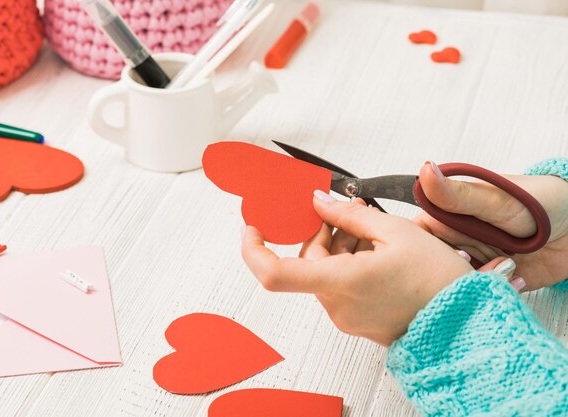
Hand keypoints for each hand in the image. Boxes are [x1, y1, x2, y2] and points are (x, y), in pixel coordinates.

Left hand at [241, 193, 472, 345]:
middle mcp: (336, 305)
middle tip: (349, 213)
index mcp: (340, 283)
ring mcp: (346, 316)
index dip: (254, 248)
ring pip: (324, 271)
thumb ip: (349, 215)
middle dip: (323, 232)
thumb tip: (318, 202)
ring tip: (374, 231)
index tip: (253, 227)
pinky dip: (350, 264)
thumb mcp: (395, 231)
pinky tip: (376, 250)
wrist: (468, 321)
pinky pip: (340, 286)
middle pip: (307, 261)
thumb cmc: (438, 281)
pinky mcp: (357, 320)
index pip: (273, 273)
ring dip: (341, 246)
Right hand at [415, 162, 567, 290]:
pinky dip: (495, 290)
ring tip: (506, 267)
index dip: (421, 249)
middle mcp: (457, 239)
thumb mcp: (495, 199)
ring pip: (455, 282)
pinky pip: (481, 294)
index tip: (444, 252)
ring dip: (477, 281)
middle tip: (480, 261)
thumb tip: (425, 169)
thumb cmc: (541, 203)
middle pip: (433, 265)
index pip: (415, 237)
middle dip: (453, 270)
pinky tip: (515, 277)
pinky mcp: (493, 280)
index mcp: (448, 216)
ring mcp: (475, 260)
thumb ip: (456, 194)